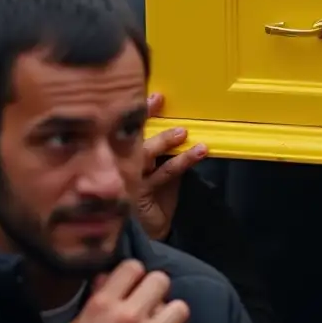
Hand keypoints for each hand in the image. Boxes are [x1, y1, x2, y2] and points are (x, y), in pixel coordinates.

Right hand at [50, 260, 193, 322]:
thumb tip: (107, 277)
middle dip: (156, 292)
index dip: (135, 276)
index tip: (133, 287)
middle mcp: (129, 317)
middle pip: (161, 281)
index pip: (133, 267)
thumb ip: (95, 300)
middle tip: (150, 307)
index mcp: (104, 305)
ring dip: (171, 320)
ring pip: (180, 309)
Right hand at [136, 94, 207, 241]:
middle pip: (131, 135)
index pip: (130, 126)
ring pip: (145, 154)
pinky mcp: (141, 193)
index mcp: (125, 153)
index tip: (154, 95)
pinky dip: (182, 161)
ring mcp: (129, 178)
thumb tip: (183, 122)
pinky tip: (199, 152)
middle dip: (144, 117)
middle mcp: (122, 163)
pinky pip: (163, 174)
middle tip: (158, 100)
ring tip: (184, 132)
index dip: (141, 110)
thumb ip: (164, 146)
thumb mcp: (161, 163)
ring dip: (165, 140)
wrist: (153, 227)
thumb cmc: (157, 191)